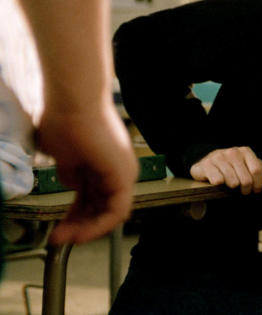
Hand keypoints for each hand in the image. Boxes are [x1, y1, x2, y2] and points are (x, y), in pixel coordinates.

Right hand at [34, 102, 137, 244]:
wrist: (73, 101)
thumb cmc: (66, 120)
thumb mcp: (65, 156)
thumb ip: (71, 172)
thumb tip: (71, 184)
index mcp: (105, 163)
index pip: (93, 199)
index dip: (75, 217)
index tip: (57, 229)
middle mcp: (119, 168)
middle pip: (101, 208)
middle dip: (78, 226)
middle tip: (57, 239)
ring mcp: (124, 171)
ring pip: (110, 213)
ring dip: (85, 230)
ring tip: (62, 240)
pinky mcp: (124, 175)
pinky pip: (116, 210)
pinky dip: (98, 225)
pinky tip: (79, 234)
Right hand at [189, 146, 261, 194]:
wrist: (207, 161)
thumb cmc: (233, 165)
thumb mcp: (249, 165)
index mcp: (245, 151)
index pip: (257, 171)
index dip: (258, 184)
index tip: (256, 190)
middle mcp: (233, 152)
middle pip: (246, 179)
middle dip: (246, 190)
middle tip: (244, 192)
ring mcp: (219, 157)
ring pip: (232, 182)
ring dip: (233, 188)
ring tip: (232, 187)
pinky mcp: (206, 165)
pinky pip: (218, 181)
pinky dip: (220, 185)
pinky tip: (219, 183)